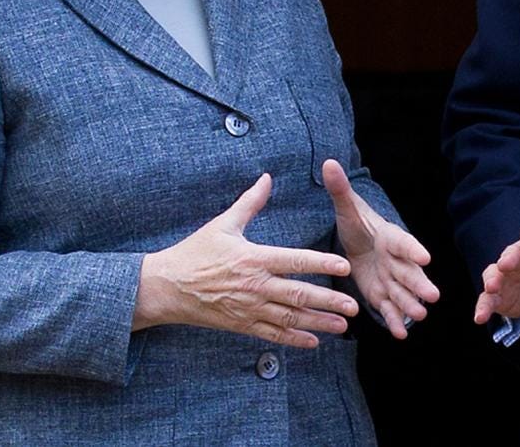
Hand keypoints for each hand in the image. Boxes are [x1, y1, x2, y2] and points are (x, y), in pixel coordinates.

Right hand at [134, 172, 359, 347]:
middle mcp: (255, 286)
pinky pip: (273, 334)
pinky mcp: (242, 325)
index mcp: (254, 258)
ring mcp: (249, 308)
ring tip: (342, 324)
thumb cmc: (195, 252)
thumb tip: (267, 178)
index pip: (295, 261)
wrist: (166, 287)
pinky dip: (294, 339)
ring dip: (319, 322)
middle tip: (353, 305)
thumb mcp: (223, 224)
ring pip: (290, 318)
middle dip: (329, 300)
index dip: (322, 263)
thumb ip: (249, 203)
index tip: (344, 266)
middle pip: (299, 295)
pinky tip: (313, 341)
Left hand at [322, 159, 440, 338]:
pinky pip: (389, 308)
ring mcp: (390, 279)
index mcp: (390, 237)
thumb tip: (328, 163)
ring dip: (411, 304)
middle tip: (432, 296)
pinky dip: (394, 320)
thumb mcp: (346, 208)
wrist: (355, 243)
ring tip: (419, 316)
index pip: (404, 242)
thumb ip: (340, 189)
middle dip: (420, 283)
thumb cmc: (356, 224)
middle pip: (409, 272)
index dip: (413, 250)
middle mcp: (395, 259)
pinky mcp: (381, 294)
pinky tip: (399, 333)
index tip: (425, 257)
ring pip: (403, 292)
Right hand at [474, 221, 519, 324]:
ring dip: (492, 279)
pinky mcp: (501, 294)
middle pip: (512, 253)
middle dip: (509, 258)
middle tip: (506, 264)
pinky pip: (489, 299)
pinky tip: (479, 318)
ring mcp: (508, 274)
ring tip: (491, 288)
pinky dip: (483, 307)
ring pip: (496, 273)